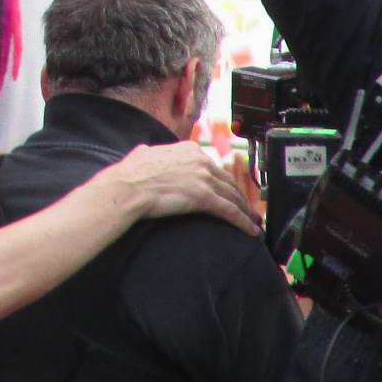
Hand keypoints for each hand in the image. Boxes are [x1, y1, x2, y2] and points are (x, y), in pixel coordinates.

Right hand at [106, 141, 261, 237]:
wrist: (127, 186)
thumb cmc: (131, 173)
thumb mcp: (143, 154)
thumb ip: (152, 153)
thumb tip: (146, 152)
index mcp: (188, 150)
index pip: (214, 167)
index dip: (224, 182)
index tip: (229, 191)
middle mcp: (200, 161)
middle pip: (228, 182)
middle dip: (240, 197)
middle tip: (248, 209)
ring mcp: (204, 178)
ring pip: (233, 196)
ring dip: (246, 211)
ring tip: (254, 223)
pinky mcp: (204, 196)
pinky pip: (229, 211)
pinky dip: (243, 222)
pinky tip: (250, 231)